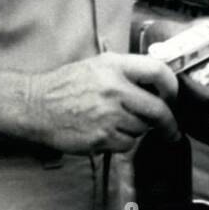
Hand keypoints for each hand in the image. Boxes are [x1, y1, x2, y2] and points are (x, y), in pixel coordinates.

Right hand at [29, 53, 179, 154]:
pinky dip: (122, 142)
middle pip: (157, 108)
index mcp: (114, 66)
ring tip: (116, 123)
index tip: (173, 97)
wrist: (35, 106)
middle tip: (170, 128)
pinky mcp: (101, 137)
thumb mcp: (97, 65)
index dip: (172, 86)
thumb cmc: (65, 85)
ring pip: (142, 129)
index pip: (158, 71)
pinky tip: (106, 133)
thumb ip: (126, 72)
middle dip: (168, 122)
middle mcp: (114, 88)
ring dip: (137, 130)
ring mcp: (108, 114)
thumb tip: (157, 84)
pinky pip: (127, 144)